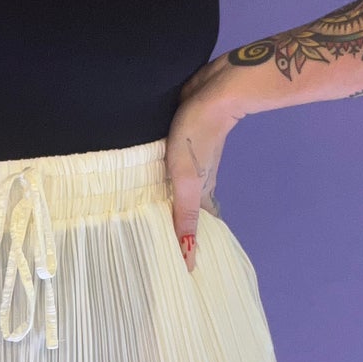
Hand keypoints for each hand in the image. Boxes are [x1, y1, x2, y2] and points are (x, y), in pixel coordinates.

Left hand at [165, 58, 251, 272]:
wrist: (216, 91)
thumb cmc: (198, 136)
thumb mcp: (186, 179)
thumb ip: (185, 215)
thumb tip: (188, 257)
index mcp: (201, 194)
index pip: (196, 229)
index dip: (190, 248)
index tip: (180, 270)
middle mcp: (198, 182)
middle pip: (188, 211)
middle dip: (176, 230)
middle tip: (154, 249)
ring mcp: (191, 162)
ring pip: (179, 191)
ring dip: (167, 205)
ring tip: (146, 222)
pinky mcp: (184, 143)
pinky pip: (171, 170)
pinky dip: (162, 182)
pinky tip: (150, 183)